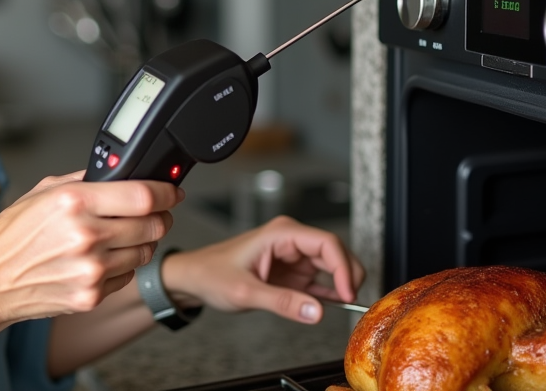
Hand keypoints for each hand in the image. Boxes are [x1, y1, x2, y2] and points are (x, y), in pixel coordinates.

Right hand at [0, 171, 181, 329]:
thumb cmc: (11, 237)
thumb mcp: (42, 192)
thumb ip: (83, 180)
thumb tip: (117, 174)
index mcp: (74, 202)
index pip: (143, 195)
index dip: (167, 191)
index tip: (172, 190)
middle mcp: (86, 236)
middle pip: (152, 225)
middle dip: (162, 216)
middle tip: (158, 213)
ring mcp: (90, 270)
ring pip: (145, 252)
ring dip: (145, 242)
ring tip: (126, 236)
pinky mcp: (91, 296)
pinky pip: (126, 276)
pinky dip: (123, 266)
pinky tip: (104, 258)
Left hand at [162, 215, 364, 324]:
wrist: (194, 278)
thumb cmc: (211, 274)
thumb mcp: (245, 292)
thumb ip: (282, 302)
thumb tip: (316, 311)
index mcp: (280, 234)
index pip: (327, 242)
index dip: (344, 266)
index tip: (347, 292)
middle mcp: (290, 240)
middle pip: (335, 252)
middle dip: (348, 275)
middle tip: (352, 301)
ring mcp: (293, 256)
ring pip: (332, 265)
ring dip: (342, 284)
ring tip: (346, 305)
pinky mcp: (293, 272)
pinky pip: (321, 280)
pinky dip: (331, 292)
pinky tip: (334, 305)